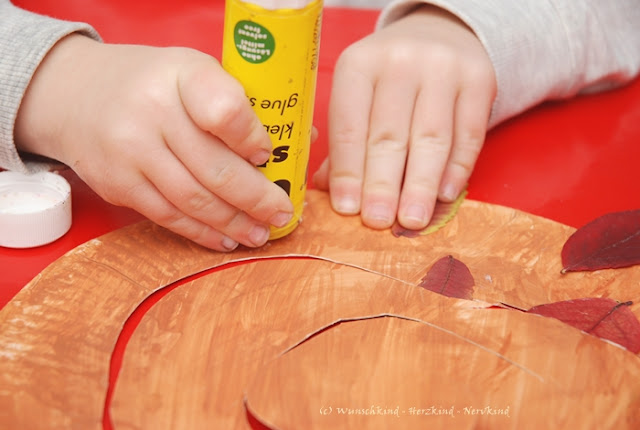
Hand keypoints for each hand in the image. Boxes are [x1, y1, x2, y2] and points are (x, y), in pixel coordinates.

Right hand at [15, 35, 292, 250]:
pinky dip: (202, 232)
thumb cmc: (155, 84)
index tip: (270, 156)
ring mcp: (131, 151)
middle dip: (257, 199)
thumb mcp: (195, 71)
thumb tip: (305, 139)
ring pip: (194, 200)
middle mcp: (152, 112)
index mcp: (183, 75)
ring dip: (233, 223)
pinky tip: (225, 238)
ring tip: (260, 234)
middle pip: (215, 168)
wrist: (76, 94)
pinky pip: (168, 217)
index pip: (225, 110)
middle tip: (282, 215)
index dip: (252, 138)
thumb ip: (243, 103)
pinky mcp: (119, 185)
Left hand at [314, 5, 495, 229]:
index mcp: (358, 65)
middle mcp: (399, 62)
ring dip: (420, 185)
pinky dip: (457, 169)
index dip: (348, 172)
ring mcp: (443, 68)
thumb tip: (327, 191)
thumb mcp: (359, 95)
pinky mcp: (479, 80)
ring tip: (412, 219)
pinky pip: (469, 133)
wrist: (440, 34)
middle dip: (383, 185)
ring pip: (431, 138)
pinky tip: (445, 195)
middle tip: (379, 221)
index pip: (349, 127)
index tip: (348, 209)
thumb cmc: (389, 78)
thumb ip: (345, 143)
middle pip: (389, 135)